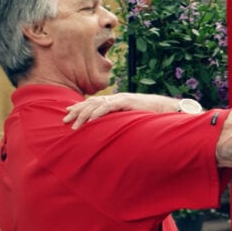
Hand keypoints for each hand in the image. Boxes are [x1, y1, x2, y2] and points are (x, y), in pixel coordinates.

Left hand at [63, 92, 178, 129]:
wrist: (167, 109)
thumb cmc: (151, 117)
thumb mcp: (132, 119)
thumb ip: (120, 122)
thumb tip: (111, 131)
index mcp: (116, 102)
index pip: (94, 102)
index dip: (80, 107)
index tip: (68, 112)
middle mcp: (116, 98)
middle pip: (91, 102)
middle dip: (77, 111)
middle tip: (64, 119)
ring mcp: (121, 99)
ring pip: (97, 105)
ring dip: (84, 115)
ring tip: (74, 125)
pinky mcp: (127, 102)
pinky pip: (109, 107)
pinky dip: (98, 113)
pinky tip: (90, 121)